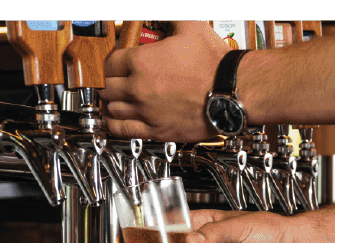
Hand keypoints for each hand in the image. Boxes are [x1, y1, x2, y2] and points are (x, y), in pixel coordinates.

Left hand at [99, 20, 229, 142]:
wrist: (231, 89)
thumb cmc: (214, 61)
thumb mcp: (191, 27)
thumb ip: (170, 18)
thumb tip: (162, 16)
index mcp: (142, 62)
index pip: (110, 63)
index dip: (111, 61)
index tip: (114, 62)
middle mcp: (138, 88)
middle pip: (106, 87)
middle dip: (108, 81)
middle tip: (112, 79)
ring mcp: (144, 110)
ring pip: (110, 108)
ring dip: (110, 102)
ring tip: (115, 97)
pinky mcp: (153, 129)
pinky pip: (120, 129)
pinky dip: (113, 124)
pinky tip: (113, 119)